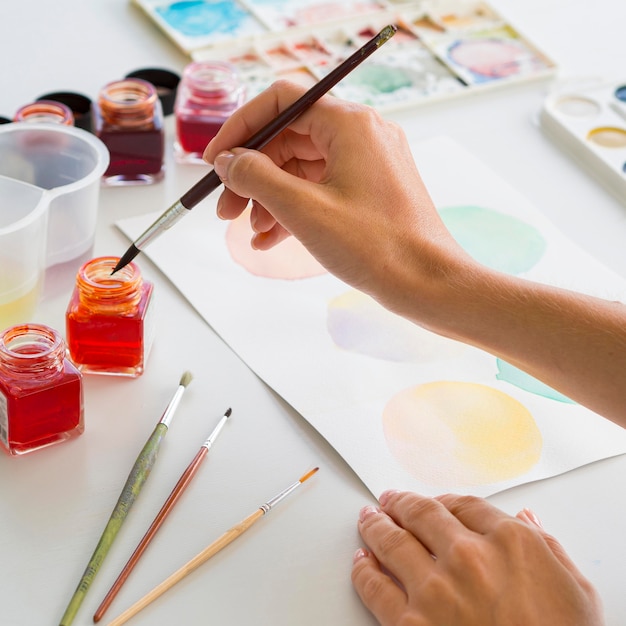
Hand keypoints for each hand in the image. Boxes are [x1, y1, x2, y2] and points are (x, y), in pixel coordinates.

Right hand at [203, 81, 470, 323]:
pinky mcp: (370, 191)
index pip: (281, 102)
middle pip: (289, 139)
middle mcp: (362, 135)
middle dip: (252, 175)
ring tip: (251, 232)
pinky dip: (294, 210)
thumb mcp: (303, 209)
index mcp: (350, 124)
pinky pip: (321, 190)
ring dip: (270, 198)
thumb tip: (227, 161)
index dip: (241, 128)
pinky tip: (270, 239)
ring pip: (302, 169)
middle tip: (226, 209)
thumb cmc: (377, 246)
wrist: (428, 284)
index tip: (216, 160)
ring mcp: (368, 164)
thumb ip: (256, 177)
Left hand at [352, 491, 602, 625]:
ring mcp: (436, 590)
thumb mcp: (576, 591)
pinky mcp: (411, 624)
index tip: (435, 502)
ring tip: (369, 519)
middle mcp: (469, 557)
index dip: (444, 501)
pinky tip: (361, 561)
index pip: (465, 505)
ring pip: (392, 541)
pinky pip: (375, 588)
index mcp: (510, 542)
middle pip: (423, 514)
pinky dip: (363, 570)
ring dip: (376, 525)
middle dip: (402, 504)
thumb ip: (548, 548)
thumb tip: (527, 521)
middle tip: (390, 500)